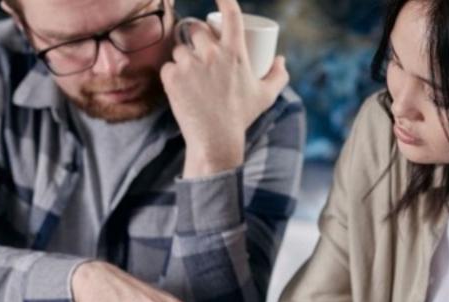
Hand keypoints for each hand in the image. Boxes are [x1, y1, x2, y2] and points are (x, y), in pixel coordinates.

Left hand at [161, 0, 288, 177]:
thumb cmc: (241, 117)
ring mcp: (190, 64)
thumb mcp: (266, 96)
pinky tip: (180, 88)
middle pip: (197, 29)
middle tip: (199, 54)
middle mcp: (212, 54)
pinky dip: (172, 75)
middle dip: (197, 37)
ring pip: (180, 49)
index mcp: (235, 53)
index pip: (231, 15)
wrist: (215, 140)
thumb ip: (278, 76)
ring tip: (191, 77)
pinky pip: (168, 67)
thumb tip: (280, 59)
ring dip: (183, 58)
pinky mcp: (172, 77)